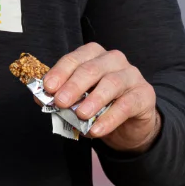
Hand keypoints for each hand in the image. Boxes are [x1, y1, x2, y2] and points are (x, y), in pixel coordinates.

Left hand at [42, 42, 160, 152]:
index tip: (47, 88)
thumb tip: (40, 99)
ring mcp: (131, 75)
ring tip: (80, 115)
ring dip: (93, 100)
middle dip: (73, 86)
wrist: (129, 125)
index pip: (75, 59)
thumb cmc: (99, 106)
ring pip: (111, 83)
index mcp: (94, 55)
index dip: (60, 72)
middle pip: (92, 69)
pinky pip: (126, 105)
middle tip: (60, 101)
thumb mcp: (78, 100)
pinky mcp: (144, 94)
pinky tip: (95, 130)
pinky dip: (109, 118)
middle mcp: (113, 60)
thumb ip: (61, 96)